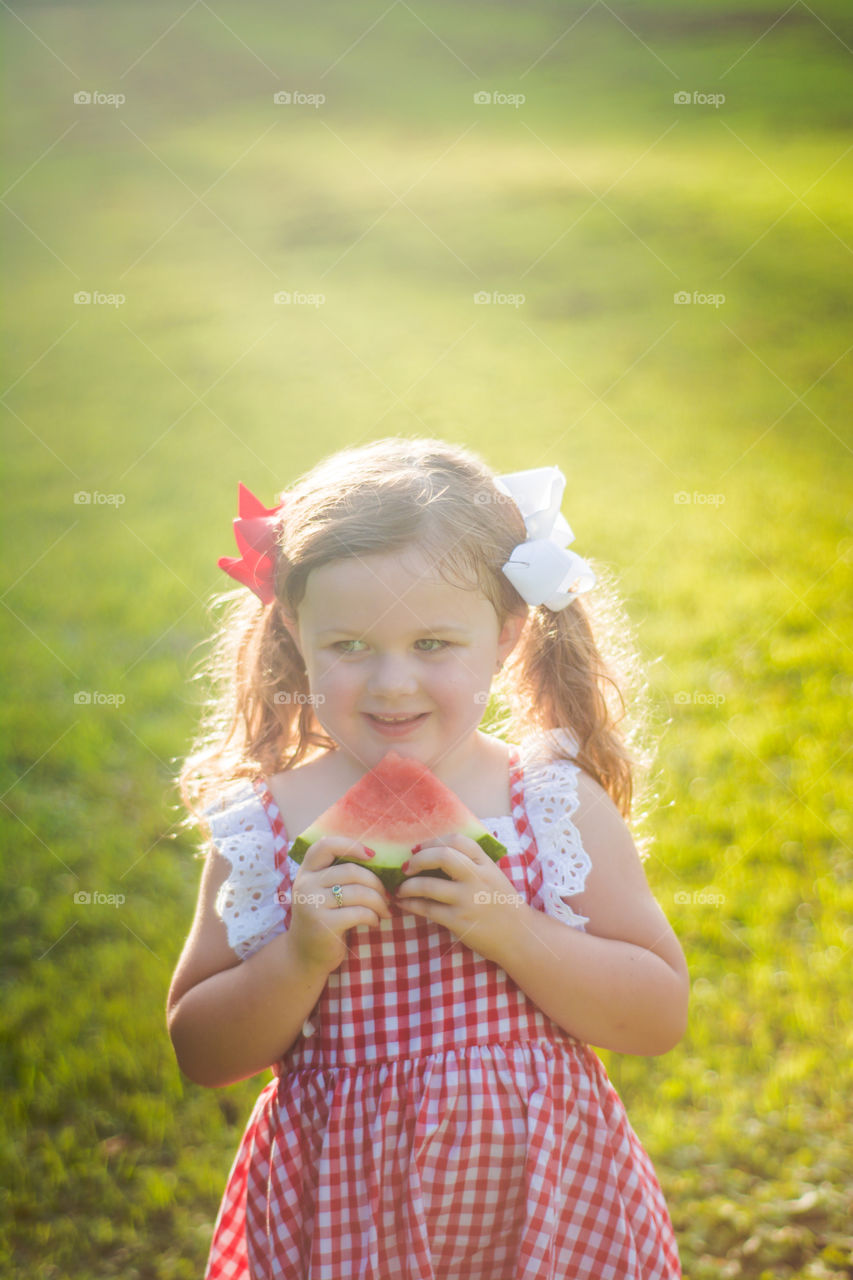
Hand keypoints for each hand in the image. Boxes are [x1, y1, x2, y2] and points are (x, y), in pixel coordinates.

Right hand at [289, 837, 391, 973]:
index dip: (351, 845)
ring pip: (359, 892)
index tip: (372, 855)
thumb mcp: (322, 891)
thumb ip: (337, 874)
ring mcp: (313, 904)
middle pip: (351, 871)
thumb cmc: (322, 918)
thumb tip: (376, 859)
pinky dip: (373, 916)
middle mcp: (306, 885)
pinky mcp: (324, 924)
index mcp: (306, 872)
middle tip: (387, 895)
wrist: (303, 955)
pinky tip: (375, 922)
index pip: (325, 846)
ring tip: (384, 910)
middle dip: (376, 883)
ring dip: (379, 902)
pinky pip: (359, 913)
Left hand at [394, 834, 526, 962]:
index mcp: (486, 864)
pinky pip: (427, 908)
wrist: (519, 936)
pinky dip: (410, 904)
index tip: (420, 848)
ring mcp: (468, 900)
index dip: (433, 841)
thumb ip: (471, 863)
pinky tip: (403, 903)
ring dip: (407, 885)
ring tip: (401, 888)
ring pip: (428, 885)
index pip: (458, 841)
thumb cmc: (501, 904)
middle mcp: (477, 878)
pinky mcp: (459, 921)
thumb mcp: (493, 876)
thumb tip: (433, 854)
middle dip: (418, 859)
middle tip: (407, 866)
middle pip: (442, 856)